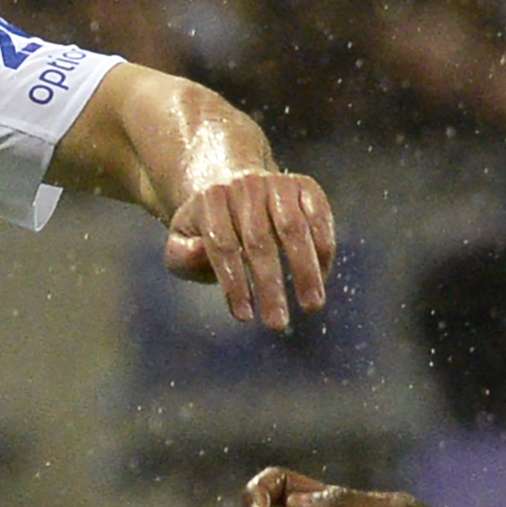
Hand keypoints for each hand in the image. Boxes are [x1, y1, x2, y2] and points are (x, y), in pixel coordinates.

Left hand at [164, 167, 335, 331]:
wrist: (236, 188)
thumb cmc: (209, 229)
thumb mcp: (181, 242)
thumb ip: (182, 255)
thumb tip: (202, 252)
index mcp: (211, 200)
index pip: (222, 245)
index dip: (234, 284)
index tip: (245, 317)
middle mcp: (245, 186)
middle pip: (259, 241)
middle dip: (270, 286)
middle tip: (278, 323)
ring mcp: (277, 184)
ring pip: (294, 229)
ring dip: (305, 270)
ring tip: (311, 306)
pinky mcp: (305, 186)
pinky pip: (319, 218)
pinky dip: (323, 250)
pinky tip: (322, 279)